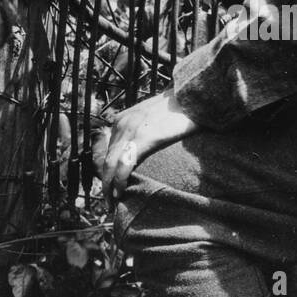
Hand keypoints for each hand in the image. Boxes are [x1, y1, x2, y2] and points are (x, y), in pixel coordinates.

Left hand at [97, 89, 197, 205]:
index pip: (107, 150)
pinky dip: (119, 181)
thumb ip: (144, 130)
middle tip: (107, 201)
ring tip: (111, 202)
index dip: (107, 170)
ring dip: (108, 186)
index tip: (109, 185)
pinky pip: (124, 165)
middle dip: (104, 182)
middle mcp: (121, 123)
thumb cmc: (179, 108)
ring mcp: (130, 130)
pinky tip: (120, 192)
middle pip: (105, 159)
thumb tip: (147, 147)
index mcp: (123, 119)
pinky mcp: (143, 138)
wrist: (192, 95)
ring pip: (110, 164)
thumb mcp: (153, 118)